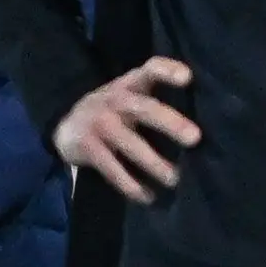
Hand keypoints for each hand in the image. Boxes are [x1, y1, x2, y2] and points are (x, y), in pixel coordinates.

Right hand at [52, 57, 199, 201]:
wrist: (65, 125)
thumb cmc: (114, 111)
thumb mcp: (129, 96)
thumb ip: (155, 101)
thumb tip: (200, 130)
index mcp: (130, 84)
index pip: (150, 69)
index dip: (167, 71)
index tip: (187, 78)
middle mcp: (115, 100)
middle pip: (145, 108)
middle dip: (170, 122)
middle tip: (195, 138)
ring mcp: (99, 123)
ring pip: (130, 143)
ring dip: (154, 163)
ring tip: (174, 179)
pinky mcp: (87, 146)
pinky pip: (111, 167)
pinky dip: (130, 184)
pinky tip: (148, 196)